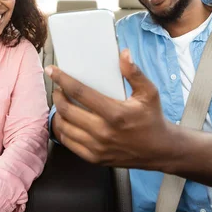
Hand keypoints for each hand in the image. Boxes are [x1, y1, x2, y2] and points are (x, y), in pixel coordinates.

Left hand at [47, 49, 173, 170]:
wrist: (159, 150)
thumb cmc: (152, 118)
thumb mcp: (149, 92)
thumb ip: (135, 73)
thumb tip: (123, 53)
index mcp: (115, 114)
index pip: (80, 92)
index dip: (63, 79)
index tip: (52, 70)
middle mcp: (103, 132)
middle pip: (67, 110)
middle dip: (57, 96)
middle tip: (58, 88)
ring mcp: (97, 147)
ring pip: (64, 127)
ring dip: (57, 113)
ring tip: (60, 103)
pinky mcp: (94, 158)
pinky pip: (69, 143)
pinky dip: (62, 130)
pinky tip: (64, 121)